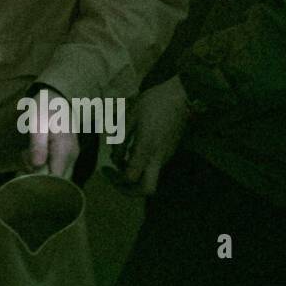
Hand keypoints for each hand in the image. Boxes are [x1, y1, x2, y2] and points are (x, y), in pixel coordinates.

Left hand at [23, 85, 79, 177]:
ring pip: (56, 176)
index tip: (25, 175)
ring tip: (26, 155)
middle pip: (57, 181)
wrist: (57, 96)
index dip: (41, 183)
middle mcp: (71, 156)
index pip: (57, 179)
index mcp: (65, 150)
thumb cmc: (45, 107)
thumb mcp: (37, 121)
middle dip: (38, 178)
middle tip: (23, 163)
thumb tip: (37, 165)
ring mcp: (71, 156)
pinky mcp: (67, 155)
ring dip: (38, 171)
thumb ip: (38, 144)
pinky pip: (56, 168)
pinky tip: (32, 155)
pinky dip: (42, 166)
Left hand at [120, 76, 187, 195]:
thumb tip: (115, 158)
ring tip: (120, 161)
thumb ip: (121, 140)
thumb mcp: (131, 117)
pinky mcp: (169, 153)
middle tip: (116, 179)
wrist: (180, 96)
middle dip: (129, 190)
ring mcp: (166, 157)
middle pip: (147, 190)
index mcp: (147, 149)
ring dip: (134, 177)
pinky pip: (154, 168)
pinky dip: (141, 168)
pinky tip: (131, 153)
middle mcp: (158, 158)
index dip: (116, 178)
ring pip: (150, 179)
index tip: (105, 169)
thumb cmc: (153, 103)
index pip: (131, 177)